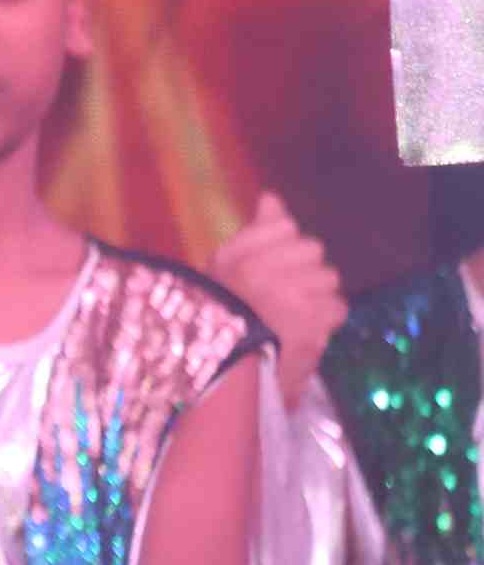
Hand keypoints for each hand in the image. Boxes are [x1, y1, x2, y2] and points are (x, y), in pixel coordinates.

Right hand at [209, 189, 343, 401]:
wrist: (231, 368)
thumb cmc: (227, 310)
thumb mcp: (229, 265)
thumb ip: (257, 230)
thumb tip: (273, 196)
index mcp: (238, 256)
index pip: (286, 227)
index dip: (282, 246)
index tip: (266, 268)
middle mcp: (262, 274)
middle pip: (312, 249)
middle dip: (303, 269)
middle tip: (283, 291)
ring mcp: (289, 301)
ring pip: (328, 278)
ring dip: (317, 294)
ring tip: (295, 311)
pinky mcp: (312, 327)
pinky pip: (336, 307)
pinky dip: (327, 317)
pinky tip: (307, 325)